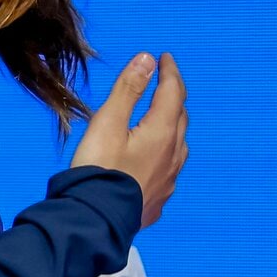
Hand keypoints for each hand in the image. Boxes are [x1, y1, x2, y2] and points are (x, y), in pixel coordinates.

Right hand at [71, 52, 187, 226]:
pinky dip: (165, 151)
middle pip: (180, 117)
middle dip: (173, 96)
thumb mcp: (107, 123)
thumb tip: (147, 59)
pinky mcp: (159, 197)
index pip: (173, 93)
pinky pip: (169, 167)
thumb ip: (128, 90)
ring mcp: (169, 179)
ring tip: (161, 117)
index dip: (169, 73)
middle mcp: (173, 154)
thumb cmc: (98, 168)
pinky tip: (153, 158)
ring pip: (179, 144)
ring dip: (172, 124)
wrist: (96, 218)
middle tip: (163, 83)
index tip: (164, 58)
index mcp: (162, 132)